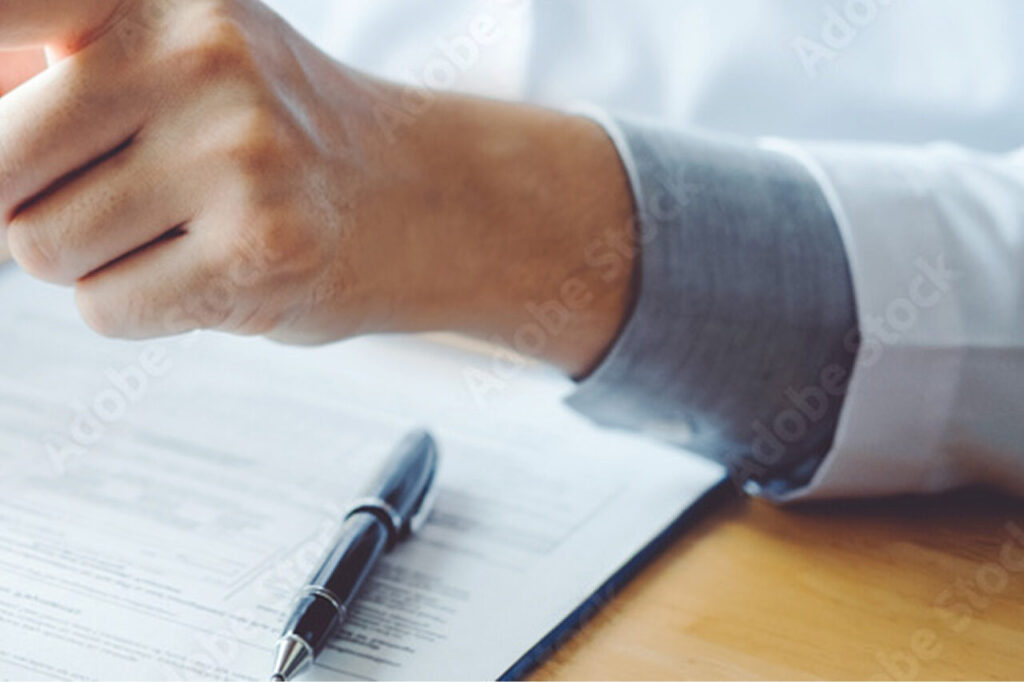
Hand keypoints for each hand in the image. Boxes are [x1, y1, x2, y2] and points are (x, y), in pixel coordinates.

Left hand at [0, 0, 633, 374]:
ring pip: (42, 251)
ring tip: (182, 235)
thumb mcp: (179, 60)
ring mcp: (237, 156)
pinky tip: (213, 272)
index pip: (5, 15)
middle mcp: (199, 58)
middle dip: (28, 208)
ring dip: (93, 264)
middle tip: (114, 202)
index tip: (3, 149)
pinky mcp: (259, 252)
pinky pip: (107, 309)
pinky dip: (143, 307)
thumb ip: (55, 71)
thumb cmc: (280, 138)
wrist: (421, 199)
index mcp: (163, 1)